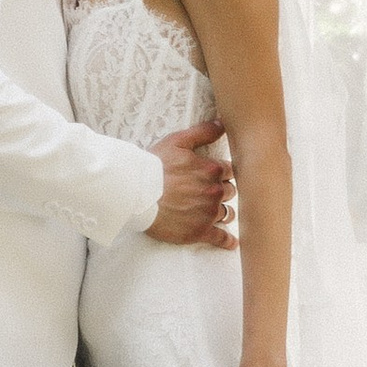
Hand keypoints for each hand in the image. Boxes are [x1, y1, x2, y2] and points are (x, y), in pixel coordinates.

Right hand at [148, 120, 234, 247]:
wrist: (136, 193)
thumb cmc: (153, 166)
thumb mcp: (177, 142)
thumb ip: (202, 132)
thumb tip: (222, 123)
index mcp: (211, 170)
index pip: (230, 171)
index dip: (223, 172)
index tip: (216, 175)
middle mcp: (214, 191)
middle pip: (230, 192)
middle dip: (223, 191)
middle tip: (211, 192)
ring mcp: (208, 213)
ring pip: (227, 213)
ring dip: (224, 211)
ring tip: (216, 212)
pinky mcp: (199, 231)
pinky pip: (220, 238)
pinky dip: (227, 241)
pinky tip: (231, 243)